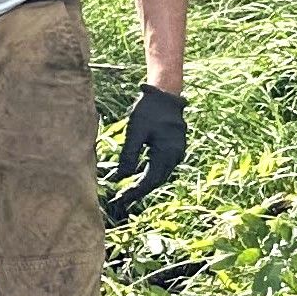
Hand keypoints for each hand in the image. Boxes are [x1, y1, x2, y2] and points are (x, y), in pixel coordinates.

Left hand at [105, 84, 189, 219]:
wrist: (164, 95)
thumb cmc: (148, 111)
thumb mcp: (135, 132)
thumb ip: (129, 155)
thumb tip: (121, 177)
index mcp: (167, 153)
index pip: (150, 180)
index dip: (135, 192)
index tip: (120, 199)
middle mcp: (175, 156)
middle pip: (156, 181)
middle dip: (138, 192)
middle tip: (120, 200)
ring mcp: (176, 153)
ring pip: (160, 175)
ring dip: (144, 185)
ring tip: (126, 193)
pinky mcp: (173, 149)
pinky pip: (162, 167)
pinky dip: (149, 175)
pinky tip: (136, 178)